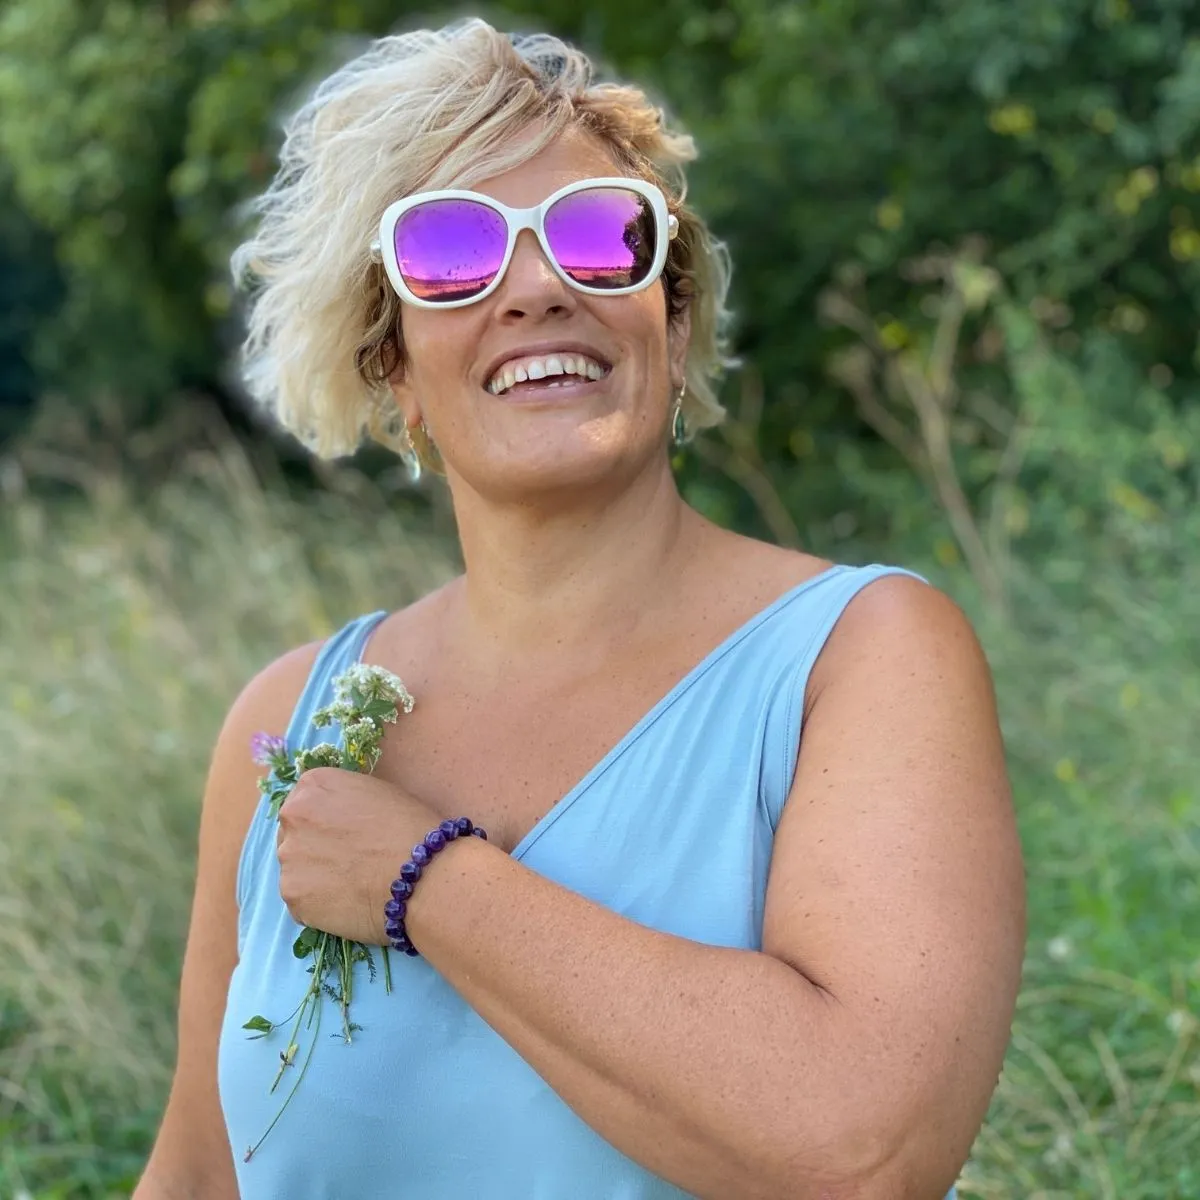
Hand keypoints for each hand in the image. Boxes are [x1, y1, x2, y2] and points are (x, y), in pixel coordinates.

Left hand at [275, 767, 440, 944]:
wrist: (421, 873)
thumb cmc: (410, 827)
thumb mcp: (377, 792)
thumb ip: (345, 801)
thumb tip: (338, 819)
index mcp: (313, 786)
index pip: (305, 803)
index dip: (326, 821)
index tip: (344, 835)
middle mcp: (292, 817)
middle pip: (295, 835)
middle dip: (315, 848)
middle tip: (348, 863)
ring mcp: (288, 859)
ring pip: (297, 870)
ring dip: (317, 878)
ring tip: (352, 887)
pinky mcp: (293, 897)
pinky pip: (303, 902)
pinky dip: (321, 906)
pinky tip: (350, 904)